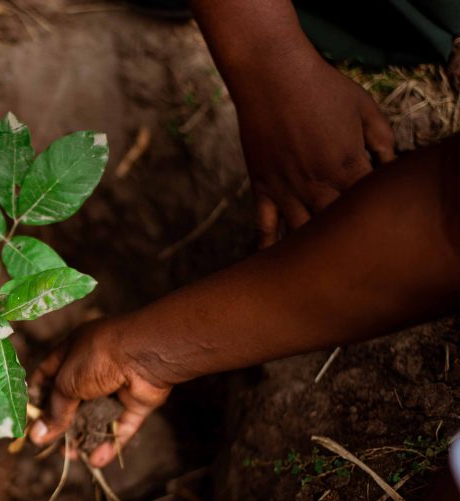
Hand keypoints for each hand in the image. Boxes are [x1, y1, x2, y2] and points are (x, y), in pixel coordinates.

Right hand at [28, 317, 171, 466]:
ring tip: (73, 456)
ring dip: (84, 437)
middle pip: (72, 401)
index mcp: (72, 353)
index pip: (48, 376)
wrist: (147, 353)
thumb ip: (54, 410)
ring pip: (96, 416)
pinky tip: (97, 460)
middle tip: (52, 445)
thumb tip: (36, 436)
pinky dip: (110, 443)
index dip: (38, 398)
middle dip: (62, 424)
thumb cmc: (99, 358)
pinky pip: (120, 426)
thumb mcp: (66, 382)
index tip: (30, 421)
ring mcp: (116, 386)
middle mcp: (93, 368)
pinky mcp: (136, 402)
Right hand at [232, 49, 395, 245]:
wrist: (272, 78)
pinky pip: (265, 225)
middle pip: (338, 230)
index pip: (370, 207)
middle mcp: (318, 186)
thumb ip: (383, 140)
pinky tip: (274, 263)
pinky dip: (269, 246)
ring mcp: (288, 190)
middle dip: (347, 243)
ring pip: (302, 234)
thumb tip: (392, 164)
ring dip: (311, 253)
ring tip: (321, 268)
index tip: (381, 221)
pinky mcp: (263, 187)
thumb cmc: (322, 87)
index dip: (377, 217)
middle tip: (353, 253)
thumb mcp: (365, 107)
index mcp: (349, 167)